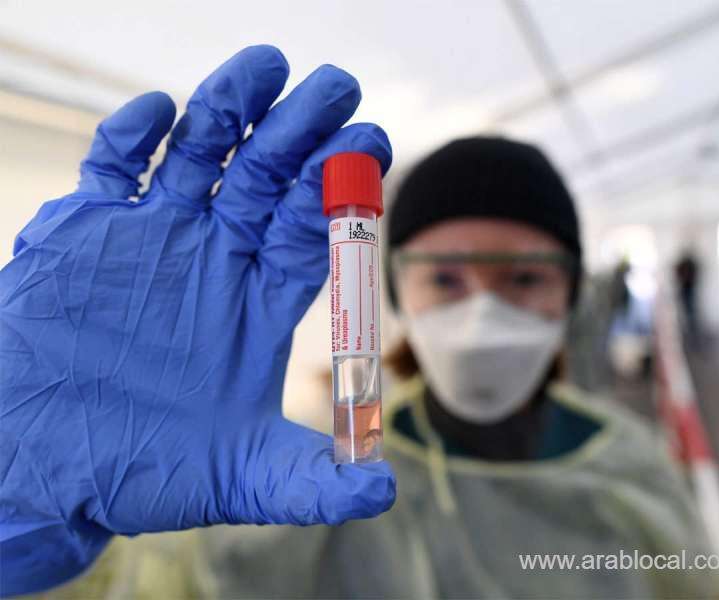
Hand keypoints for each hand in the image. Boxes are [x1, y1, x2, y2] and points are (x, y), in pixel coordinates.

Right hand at [0, 46, 394, 594]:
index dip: (341, 191)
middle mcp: (216, 259)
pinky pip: (113, 169)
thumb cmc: (142, 472)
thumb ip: (313, 483)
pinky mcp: (88, 231)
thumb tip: (384, 495)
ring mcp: (154, 238)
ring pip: (201, 156)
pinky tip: (160, 112)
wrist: (42, 468)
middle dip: (302, 133)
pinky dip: (132, 139)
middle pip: (268, 180)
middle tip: (338, 86)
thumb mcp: (242, 481)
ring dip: (231, 110)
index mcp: (260, 303)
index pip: (310, 231)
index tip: (373, 143)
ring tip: (268, 65)